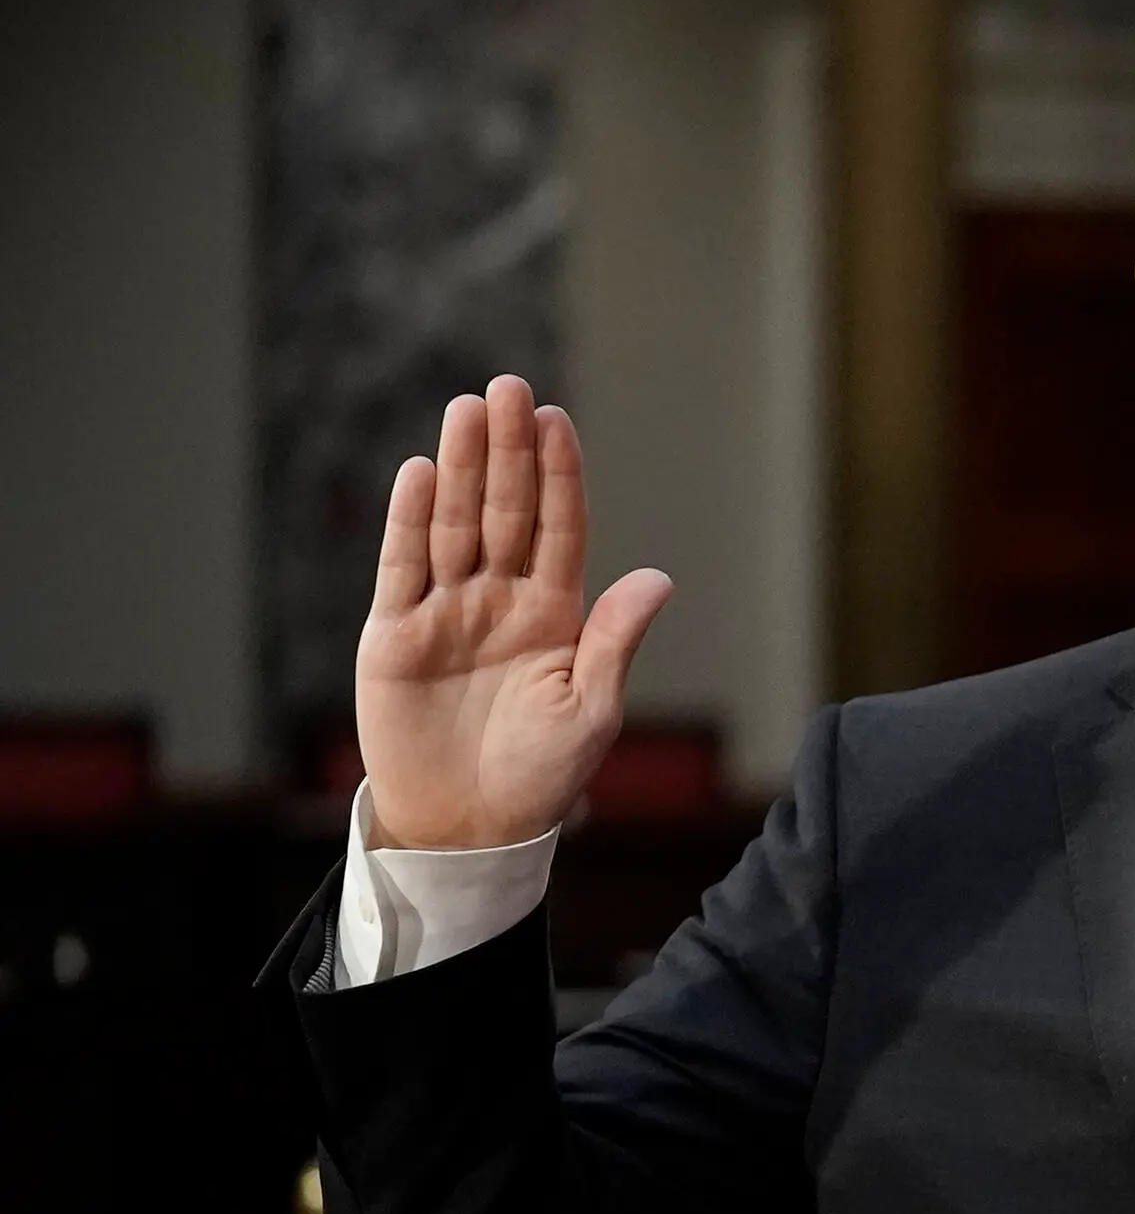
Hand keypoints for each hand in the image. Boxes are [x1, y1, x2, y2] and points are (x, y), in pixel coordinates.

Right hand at [354, 375, 671, 850]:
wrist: (471, 825)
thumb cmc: (541, 774)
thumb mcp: (590, 709)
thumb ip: (615, 641)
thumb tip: (657, 578)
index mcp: (555, 614)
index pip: (558, 529)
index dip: (558, 476)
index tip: (560, 421)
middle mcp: (499, 600)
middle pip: (504, 511)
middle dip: (509, 452)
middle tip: (511, 388)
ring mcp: (446, 611)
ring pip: (454, 525)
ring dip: (461, 468)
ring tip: (468, 410)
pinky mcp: (396, 633)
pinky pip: (403, 567)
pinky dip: (410, 521)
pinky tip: (421, 472)